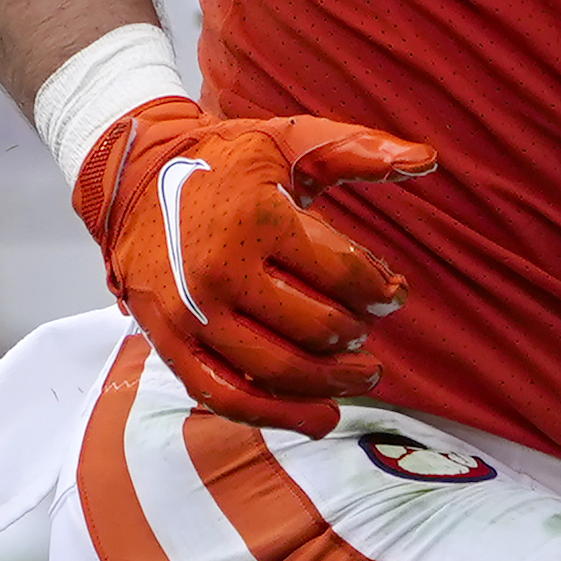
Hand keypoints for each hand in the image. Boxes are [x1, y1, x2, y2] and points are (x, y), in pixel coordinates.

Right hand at [68, 98, 435, 434]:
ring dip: (332, 384)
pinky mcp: (169, 341)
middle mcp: (222, 269)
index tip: (391, 293)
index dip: (382, 290)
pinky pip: (227, 396)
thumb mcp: (290, 141)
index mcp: (259, 218)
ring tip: (361, 378)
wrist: (132, 176)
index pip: (345, 275)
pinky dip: (278, 417)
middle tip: (369, 335)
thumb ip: (359, 151)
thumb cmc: (224, 161)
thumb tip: (427, 160)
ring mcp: (193, 312)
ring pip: (279, 370)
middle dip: (358, 336)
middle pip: (318, 328)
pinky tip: (320, 419)